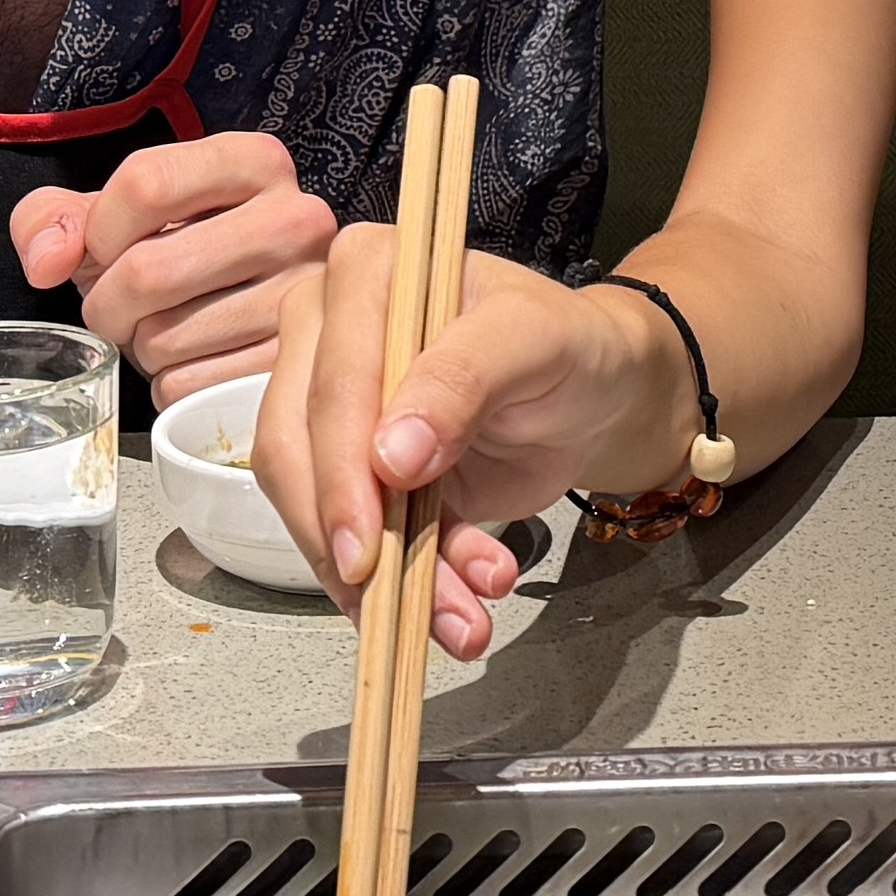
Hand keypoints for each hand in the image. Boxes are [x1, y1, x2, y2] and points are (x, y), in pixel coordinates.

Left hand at [10, 134, 335, 400]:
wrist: (247, 311)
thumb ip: (54, 217)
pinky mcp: (294, 363)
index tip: (105, 247)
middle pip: (148, 270)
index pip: (146, 183)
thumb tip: (47, 260)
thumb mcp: (113, 218)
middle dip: (108, 302)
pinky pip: (188, 386)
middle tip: (123, 307)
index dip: (99, 229)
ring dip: (140, 346)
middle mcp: (298, 219)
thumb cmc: (176, 255)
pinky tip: (193, 359)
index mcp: (254, 162)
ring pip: (164, 337)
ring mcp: (305, 295)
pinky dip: (169, 383)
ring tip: (166, 328)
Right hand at [251, 241, 692, 660]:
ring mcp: (334, 408)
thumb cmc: (568, 346)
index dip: (340, 472)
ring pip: (318, 509)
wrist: (598, 397)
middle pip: (296, 452)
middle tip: (401, 608)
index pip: (330, 384)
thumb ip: (464, 379)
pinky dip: (403, 588)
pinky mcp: (355, 473)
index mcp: (364, 274)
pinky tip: (456, 612)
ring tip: (461, 622)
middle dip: (356, 545)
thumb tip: (389, 455)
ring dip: (385, 583)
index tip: (366, 548)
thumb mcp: (534, 342)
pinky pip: (354, 540)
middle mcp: (329, 333)